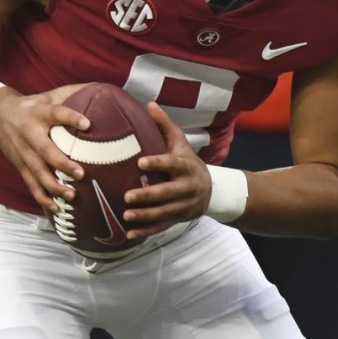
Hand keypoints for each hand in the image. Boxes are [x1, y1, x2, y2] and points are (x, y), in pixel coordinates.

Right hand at [0, 83, 93, 212]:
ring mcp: (23, 154)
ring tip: (72, 195)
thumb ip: (72, 94)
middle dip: (62, 164)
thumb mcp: (48, 96)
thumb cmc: (32, 105)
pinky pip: (31, 185)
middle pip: (46, 151)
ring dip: (54, 186)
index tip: (88, 124)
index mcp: (39, 114)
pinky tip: (57, 208)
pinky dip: (43, 198)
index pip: (57, 114)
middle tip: (81, 174)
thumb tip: (101, 90)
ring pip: (38, 173)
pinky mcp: (20, 167)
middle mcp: (30, 135)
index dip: (72, 118)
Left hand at [122, 102, 211, 238]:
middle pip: (168, 193)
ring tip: (126, 215)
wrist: (211, 191)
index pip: (172, 164)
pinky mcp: (177, 219)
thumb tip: (149, 104)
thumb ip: (165, 125)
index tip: (139, 163)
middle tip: (127, 195)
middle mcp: (186, 187)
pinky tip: (130, 234)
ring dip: (145, 215)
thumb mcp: (181, 143)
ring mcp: (182, 205)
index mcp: (186, 166)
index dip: (157, 163)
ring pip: (164, 212)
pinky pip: (161, 227)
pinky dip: (146, 231)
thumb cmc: (188, 162)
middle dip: (148, 196)